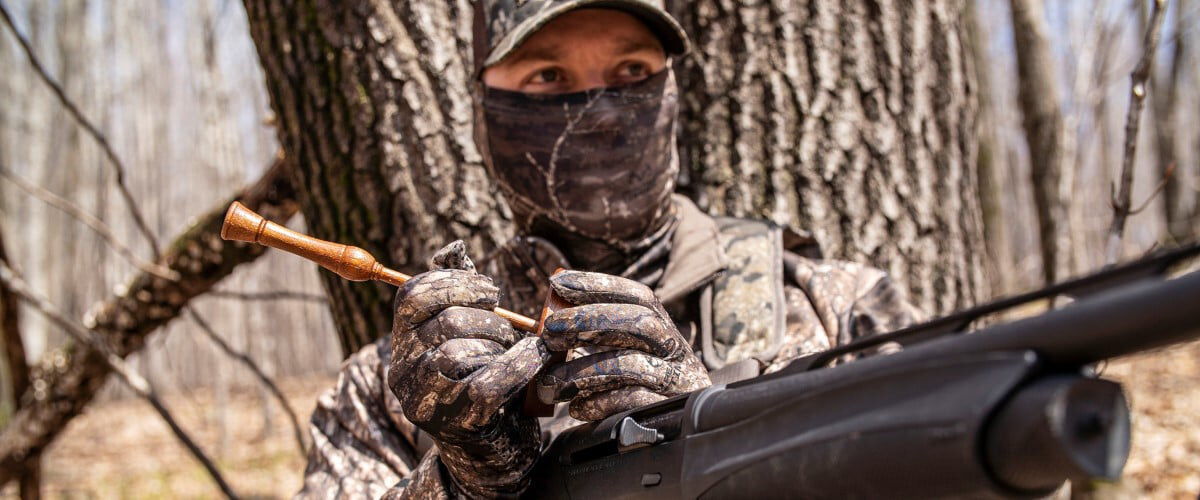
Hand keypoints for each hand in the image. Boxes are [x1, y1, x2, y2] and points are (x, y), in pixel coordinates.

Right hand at [387, 241, 548, 497]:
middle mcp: (403, 371)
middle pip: (446, 321)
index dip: (456, 284)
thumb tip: (453, 248)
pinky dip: (520, 365)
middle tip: (507, 331)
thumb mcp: (467, 333)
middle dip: (490, 320)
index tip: (490, 292)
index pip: (412, 295)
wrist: (493, 444)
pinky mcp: (456, 422)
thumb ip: (459, 292)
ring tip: (514, 351)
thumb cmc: (482, 375)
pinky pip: (488, 383)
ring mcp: (426, 400)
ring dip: (502, 344)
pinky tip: (536, 360)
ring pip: (462, 352)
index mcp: (403, 341)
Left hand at [537, 271, 711, 420]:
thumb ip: (601, 342)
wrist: (676, 441)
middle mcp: (678, 353)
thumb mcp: (626, 361)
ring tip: (548, 385)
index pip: (640, 297)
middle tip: (548, 332)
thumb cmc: (640, 396)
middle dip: (588, 321)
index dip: (600, 285)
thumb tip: (553, 324)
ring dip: (579, 372)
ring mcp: (678, 383)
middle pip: (639, 322)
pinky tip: (576, 408)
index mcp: (666, 333)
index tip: (558, 282)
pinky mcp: (667, 415)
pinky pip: (630, 403)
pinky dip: (596, 403)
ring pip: (628, 365)